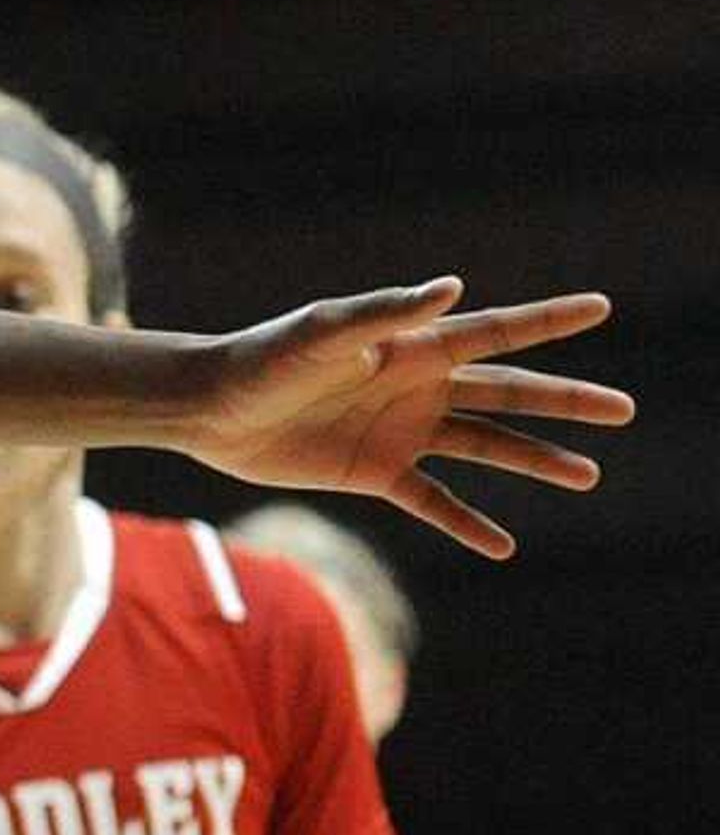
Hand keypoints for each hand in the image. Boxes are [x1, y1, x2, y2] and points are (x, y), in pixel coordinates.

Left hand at [186, 280, 629, 556]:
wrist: (210, 407)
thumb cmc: (262, 358)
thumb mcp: (322, 333)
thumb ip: (384, 314)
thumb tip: (450, 287)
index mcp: (413, 347)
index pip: (496, 331)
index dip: (548, 320)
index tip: (600, 307)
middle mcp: (417, 387)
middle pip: (508, 393)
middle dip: (566, 401)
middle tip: (624, 409)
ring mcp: (400, 431)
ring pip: (484, 447)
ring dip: (534, 460)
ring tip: (588, 475)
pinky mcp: (373, 472)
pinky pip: (432, 502)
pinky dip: (467, 523)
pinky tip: (504, 547)